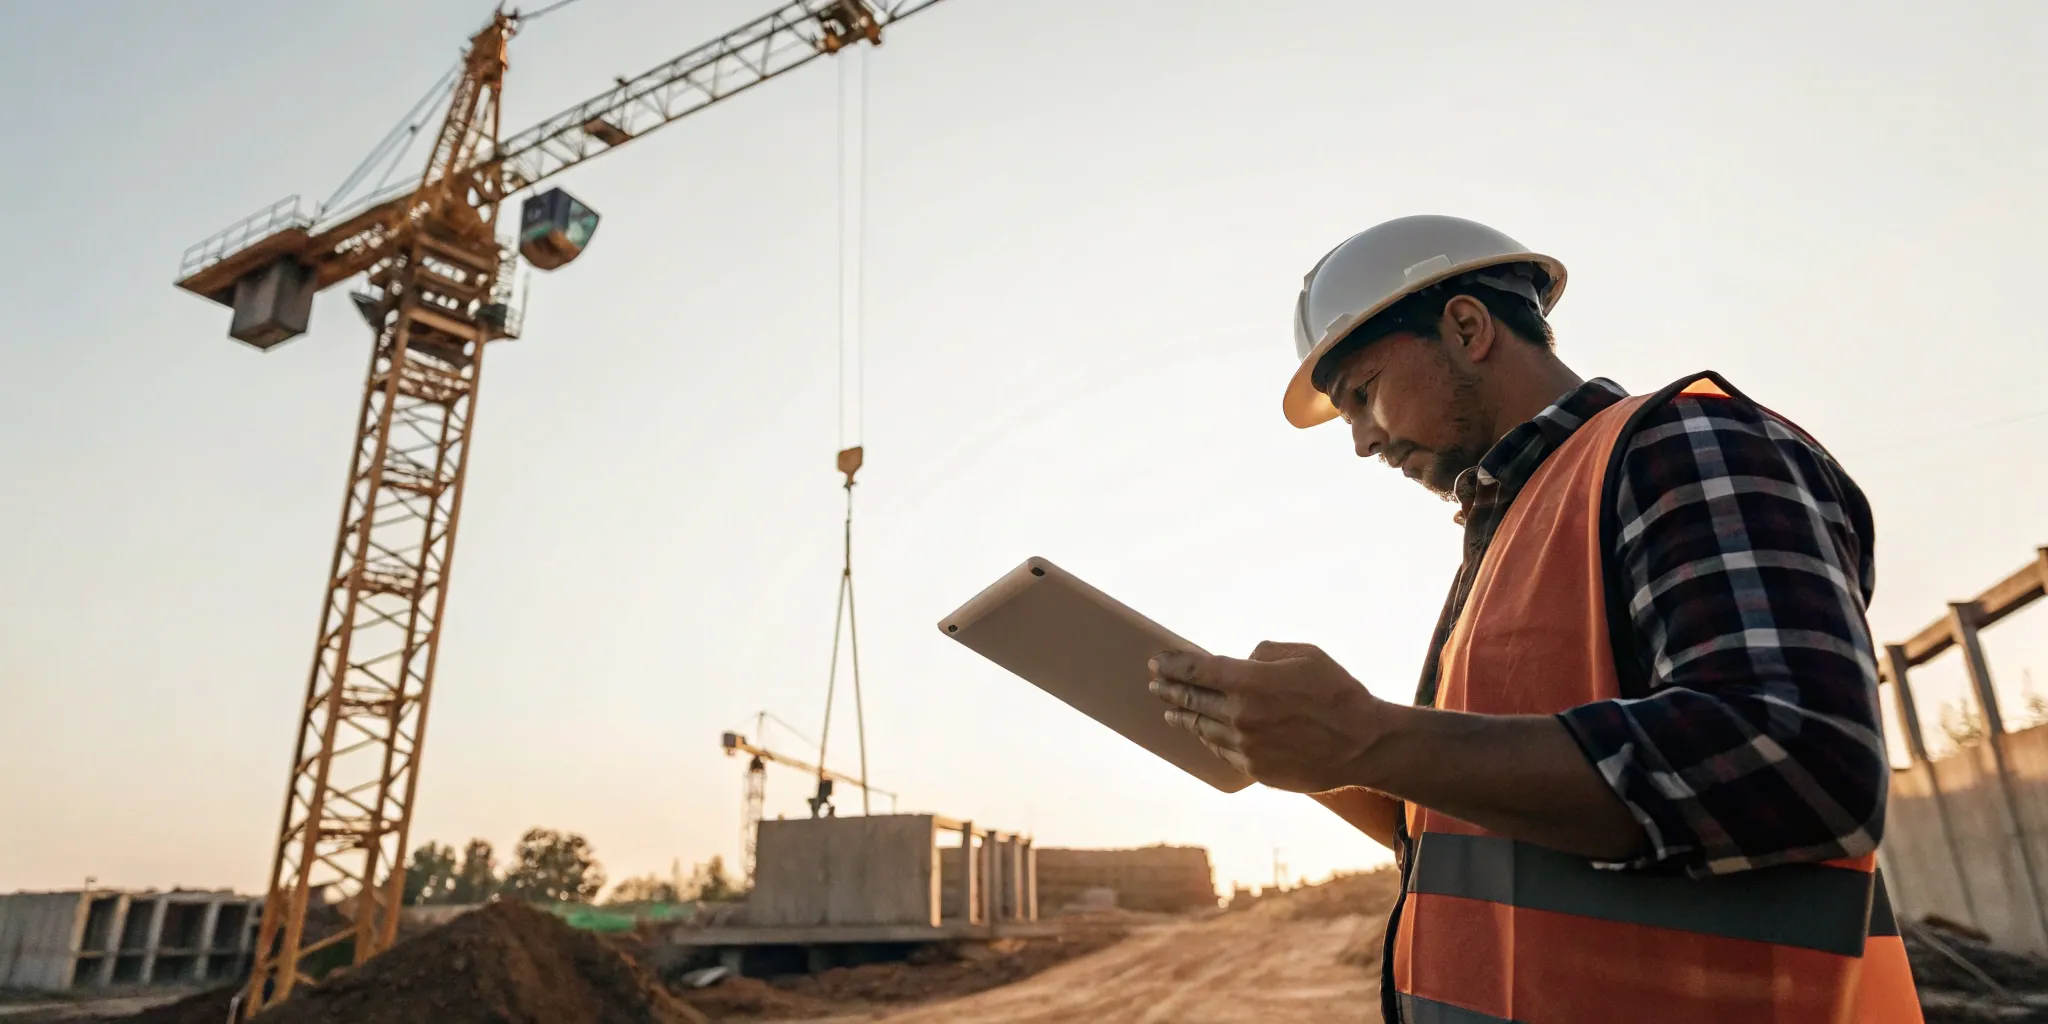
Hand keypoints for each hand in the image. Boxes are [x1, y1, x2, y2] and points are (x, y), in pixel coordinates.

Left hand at [1147, 642, 1384, 793]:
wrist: (1364, 745)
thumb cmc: (1338, 693)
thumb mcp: (1304, 655)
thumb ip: (1263, 654)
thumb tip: (1240, 662)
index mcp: (1250, 683)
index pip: (1197, 671)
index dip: (1173, 665)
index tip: (1157, 662)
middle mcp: (1241, 717)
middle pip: (1192, 701)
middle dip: (1170, 690)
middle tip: (1155, 684)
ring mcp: (1246, 747)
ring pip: (1203, 729)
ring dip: (1184, 716)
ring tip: (1173, 710)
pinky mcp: (1256, 770)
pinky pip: (1222, 751)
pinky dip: (1209, 738)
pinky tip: (1204, 731)